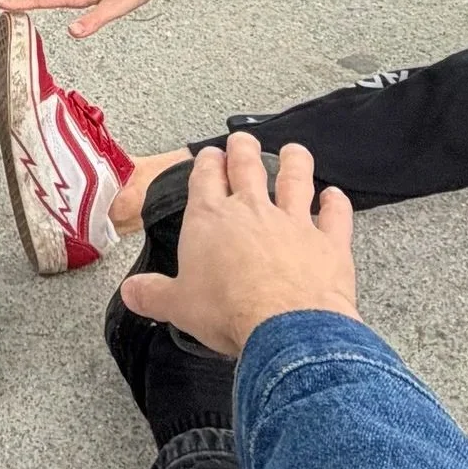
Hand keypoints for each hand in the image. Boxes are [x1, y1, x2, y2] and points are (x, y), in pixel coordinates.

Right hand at [122, 134, 358, 358]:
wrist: (285, 327)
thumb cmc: (228, 311)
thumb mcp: (177, 305)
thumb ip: (152, 294)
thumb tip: (131, 292)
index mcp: (211, 219)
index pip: (205, 177)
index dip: (206, 163)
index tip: (208, 156)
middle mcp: (252, 211)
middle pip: (248, 166)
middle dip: (243, 150)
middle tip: (242, 140)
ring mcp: (294, 222)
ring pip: (296, 179)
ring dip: (295, 162)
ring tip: (294, 151)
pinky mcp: (328, 242)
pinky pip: (335, 214)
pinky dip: (336, 203)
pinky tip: (335, 196)